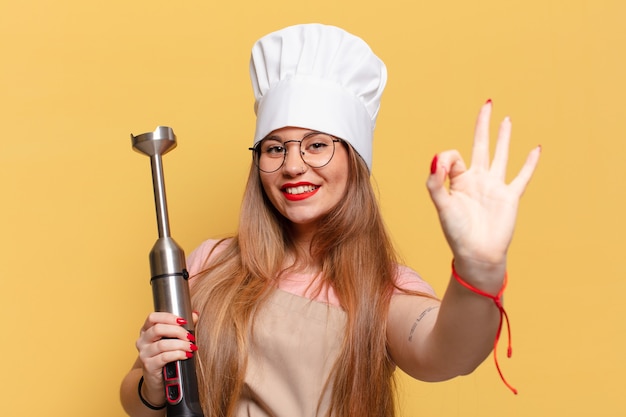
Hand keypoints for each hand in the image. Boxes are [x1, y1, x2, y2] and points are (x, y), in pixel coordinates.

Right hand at [135, 312, 198, 404]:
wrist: (159, 381)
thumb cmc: (166, 356)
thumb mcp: (172, 340)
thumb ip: (183, 326)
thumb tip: (195, 315)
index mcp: (146, 330)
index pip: (153, 317)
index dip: (168, 317)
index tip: (184, 321)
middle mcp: (142, 340)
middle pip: (158, 329)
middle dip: (177, 331)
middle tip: (190, 337)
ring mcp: (144, 354)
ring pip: (162, 344)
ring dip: (180, 345)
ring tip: (191, 347)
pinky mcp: (149, 366)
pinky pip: (164, 357)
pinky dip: (178, 355)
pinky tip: (186, 355)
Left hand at [426, 100, 540, 284]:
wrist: (477, 253)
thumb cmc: (456, 232)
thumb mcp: (442, 206)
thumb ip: (436, 183)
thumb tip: (435, 159)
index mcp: (458, 180)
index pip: (453, 157)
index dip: (447, 159)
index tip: (442, 170)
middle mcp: (477, 179)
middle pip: (481, 145)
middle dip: (483, 125)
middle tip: (488, 104)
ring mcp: (494, 186)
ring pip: (501, 155)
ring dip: (504, 137)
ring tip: (506, 119)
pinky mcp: (510, 196)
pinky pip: (521, 176)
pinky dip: (530, 163)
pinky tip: (536, 149)